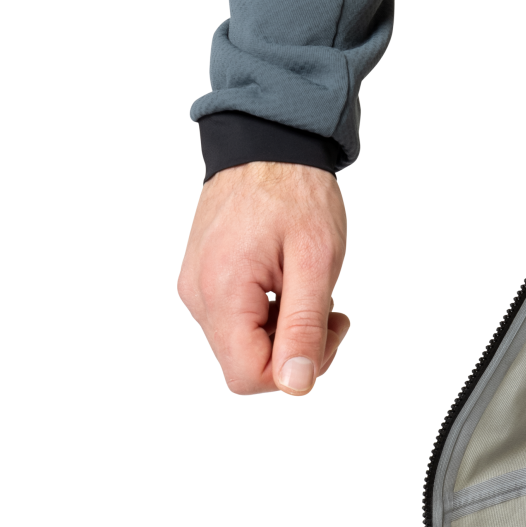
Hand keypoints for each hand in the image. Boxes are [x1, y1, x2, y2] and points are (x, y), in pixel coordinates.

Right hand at [178, 161, 350, 395]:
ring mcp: (197, 290)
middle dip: (295, 351)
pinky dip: (271, 316)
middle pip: (246, 366)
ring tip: (309, 291)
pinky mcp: (204, 282)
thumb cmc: (297, 193)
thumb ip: (305, 326)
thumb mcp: (316, 261)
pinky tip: (289, 285)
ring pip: (244, 347)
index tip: (325, 331)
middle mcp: (199, 297)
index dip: (293, 371)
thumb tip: (296, 385)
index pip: (248, 377)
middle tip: (329, 312)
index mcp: (222, 293)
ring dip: (285, 333)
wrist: (268, 141)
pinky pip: (239, 323)